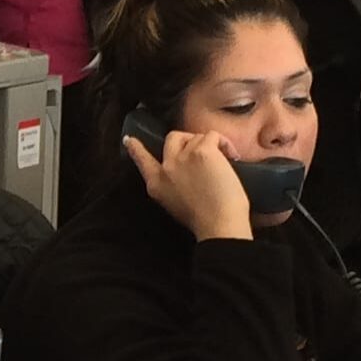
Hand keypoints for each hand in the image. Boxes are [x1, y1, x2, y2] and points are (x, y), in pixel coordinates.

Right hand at [125, 125, 251, 241]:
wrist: (218, 225)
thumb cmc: (204, 220)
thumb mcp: (175, 204)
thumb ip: (172, 184)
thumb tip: (182, 171)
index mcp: (156, 184)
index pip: (142, 160)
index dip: (136, 148)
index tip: (129, 140)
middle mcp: (166, 168)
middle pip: (172, 138)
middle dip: (188, 140)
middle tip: (204, 151)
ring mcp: (183, 158)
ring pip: (196, 137)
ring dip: (211, 145)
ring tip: (224, 161)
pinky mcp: (202, 151)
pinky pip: (213, 136)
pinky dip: (225, 144)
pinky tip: (232, 157)